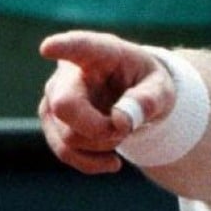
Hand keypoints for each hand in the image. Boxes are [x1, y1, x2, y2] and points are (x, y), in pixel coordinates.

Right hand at [38, 30, 175, 173]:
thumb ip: (148, 100)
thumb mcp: (162, 89)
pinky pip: (65, 152)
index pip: (79, 47)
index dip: (63, 48)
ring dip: (103, 145)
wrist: (136, 96)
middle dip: (100, 129)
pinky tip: (113, 162)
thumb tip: (119, 122)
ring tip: (122, 132)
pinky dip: (92, 163)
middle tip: (126, 128)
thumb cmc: (148, 84)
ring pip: (68, 136)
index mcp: (101, 52)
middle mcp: (69, 73)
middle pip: (66, 106)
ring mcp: (55, 98)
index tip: (48, 48)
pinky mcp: (53, 123)